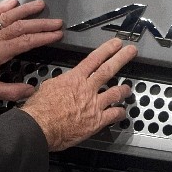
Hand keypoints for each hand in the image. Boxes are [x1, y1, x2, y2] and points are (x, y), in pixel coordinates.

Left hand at [0, 0, 63, 100]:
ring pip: (8, 17)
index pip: (25, 42)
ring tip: (41, 4)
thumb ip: (9, 91)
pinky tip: (13, 1)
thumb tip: (31, 91)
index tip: (57, 34)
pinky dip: (2, 6)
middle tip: (57, 22)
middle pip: (20, 27)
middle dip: (41, 24)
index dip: (43, 37)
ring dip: (25, 10)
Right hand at [20, 38, 136, 150]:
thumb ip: (60, 82)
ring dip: (124, 89)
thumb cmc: (40, 109)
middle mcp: (87, 89)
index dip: (107, 49)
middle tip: (131, 51)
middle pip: (108, 70)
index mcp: (74, 79)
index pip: (94, 59)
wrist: (41, 126)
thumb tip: (62, 81)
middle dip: (122, 58)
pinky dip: (120, 112)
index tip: (116, 44)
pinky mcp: (97, 121)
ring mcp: (94, 104)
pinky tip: (122, 112)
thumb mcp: (47, 87)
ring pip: (116, 92)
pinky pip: (114, 114)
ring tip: (128, 88)